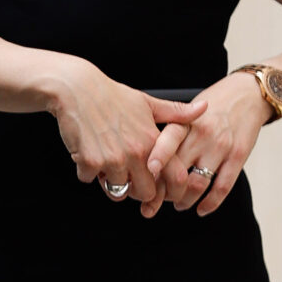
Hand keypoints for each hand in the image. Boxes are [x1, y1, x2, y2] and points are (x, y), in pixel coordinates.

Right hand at [47, 60, 203, 212]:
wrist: (76, 88)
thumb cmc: (111, 95)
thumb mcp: (147, 102)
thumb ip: (176, 112)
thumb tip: (204, 108)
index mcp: (152, 141)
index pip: (174, 179)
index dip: (169, 191)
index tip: (160, 192)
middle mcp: (135, 153)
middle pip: (145, 194)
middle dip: (136, 191)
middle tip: (127, 178)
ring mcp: (112, 159)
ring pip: (116, 191)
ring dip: (109, 182)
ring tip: (105, 162)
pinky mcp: (90, 161)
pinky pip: (89, 180)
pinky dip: (86, 171)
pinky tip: (87, 152)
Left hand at [144, 71, 269, 214]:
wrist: (247, 95)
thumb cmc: (211, 106)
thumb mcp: (186, 112)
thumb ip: (168, 134)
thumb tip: (142, 160)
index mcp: (185, 122)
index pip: (167, 141)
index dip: (156, 159)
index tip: (146, 175)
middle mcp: (202, 134)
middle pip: (178, 170)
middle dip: (162, 192)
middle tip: (154, 201)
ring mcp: (221, 147)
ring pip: (197, 184)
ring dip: (184, 200)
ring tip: (178, 204)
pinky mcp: (238, 157)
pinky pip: (222, 187)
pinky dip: (210, 203)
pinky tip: (201, 209)